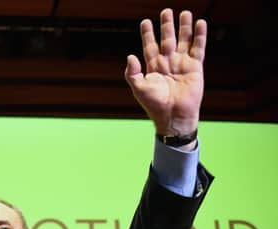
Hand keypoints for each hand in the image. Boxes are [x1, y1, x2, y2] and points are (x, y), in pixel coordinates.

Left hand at [125, 9, 206, 135]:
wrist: (173, 116)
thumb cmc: (154, 104)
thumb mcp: (139, 88)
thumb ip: (132, 72)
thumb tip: (130, 56)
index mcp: (153, 66)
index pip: (149, 46)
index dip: (148, 34)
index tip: (145, 21)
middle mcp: (168, 62)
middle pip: (167, 39)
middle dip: (167, 25)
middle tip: (166, 11)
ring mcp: (182, 63)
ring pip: (183, 40)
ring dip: (184, 27)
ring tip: (185, 13)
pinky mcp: (195, 67)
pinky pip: (198, 48)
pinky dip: (199, 36)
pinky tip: (200, 23)